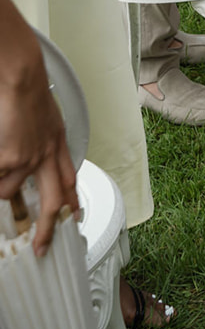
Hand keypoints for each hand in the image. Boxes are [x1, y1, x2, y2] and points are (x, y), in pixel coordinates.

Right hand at [0, 0, 78, 254]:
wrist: (23, 78)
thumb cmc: (28, 93)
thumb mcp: (45, 119)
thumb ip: (43, 140)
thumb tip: (26, 163)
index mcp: (57, 143)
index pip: (68, 178)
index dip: (71, 199)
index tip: (73, 217)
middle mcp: (49, 155)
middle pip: (51, 202)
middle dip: (46, 229)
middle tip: (40, 250)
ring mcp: (31, 159)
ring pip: (9, 191)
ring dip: (0, 185)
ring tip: (2, 160)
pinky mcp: (13, 159)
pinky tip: (0, 151)